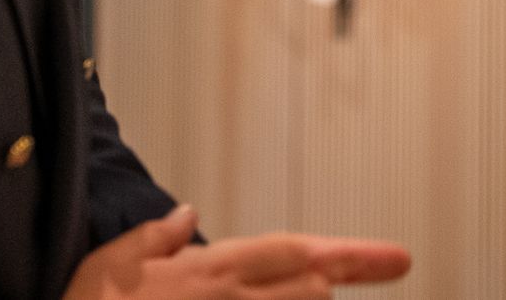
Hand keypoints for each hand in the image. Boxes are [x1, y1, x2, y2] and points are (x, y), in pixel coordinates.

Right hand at [64, 204, 412, 299]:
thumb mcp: (105, 265)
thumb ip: (152, 238)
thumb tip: (186, 213)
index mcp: (207, 272)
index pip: (292, 253)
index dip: (352, 254)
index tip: (400, 259)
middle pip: (309, 291)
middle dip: (324, 290)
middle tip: (363, 275)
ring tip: (304, 295)